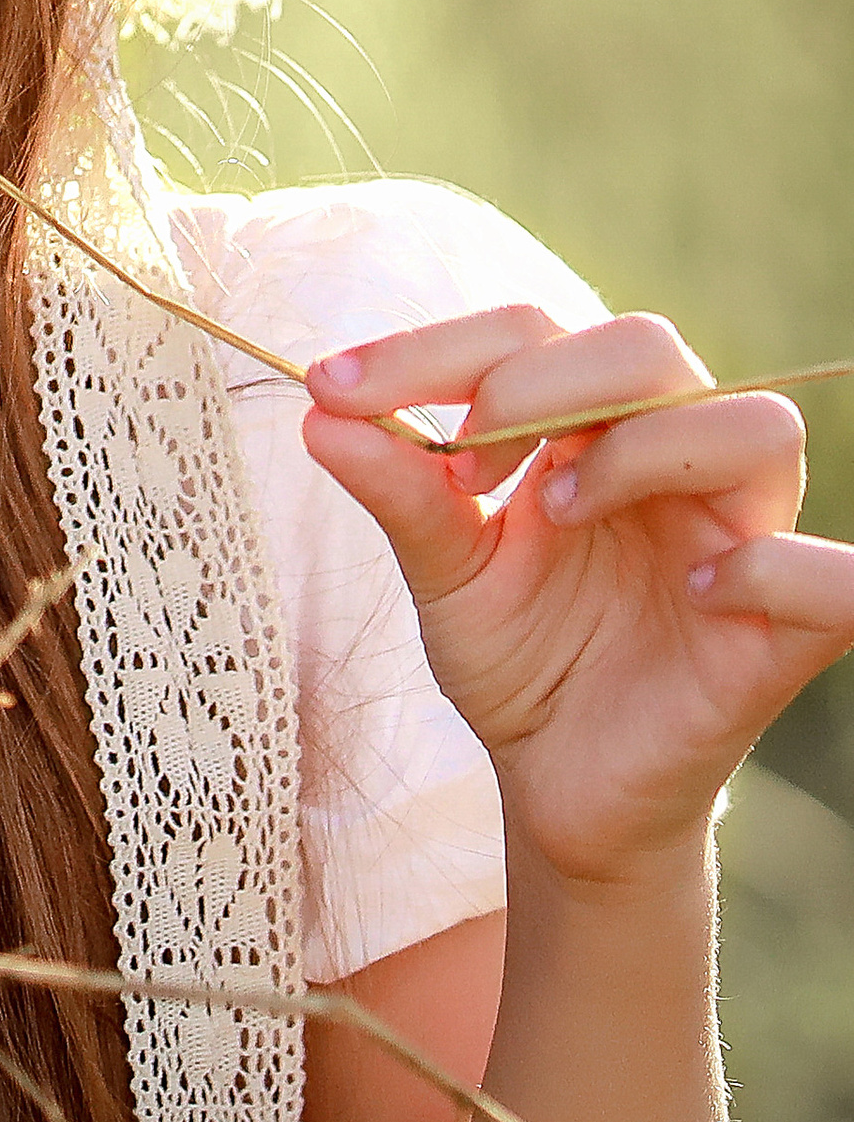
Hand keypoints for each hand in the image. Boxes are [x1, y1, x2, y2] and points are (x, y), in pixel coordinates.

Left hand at [303, 308, 853, 885]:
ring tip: (559, 510)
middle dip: (538, 380)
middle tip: (460, 460)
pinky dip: (765, 568)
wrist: (559, 788)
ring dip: (646, 448)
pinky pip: (829, 574)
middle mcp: (679, 463)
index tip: (337, 387)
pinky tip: (691, 588)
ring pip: (754, 426)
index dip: (436, 348)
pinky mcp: (782, 633)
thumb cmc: (519, 662)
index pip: (533, 333)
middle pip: (646, 348)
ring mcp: (740, 539)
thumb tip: (318, 412)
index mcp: (595, 430)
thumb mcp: (444, 575)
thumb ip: (398, 493)